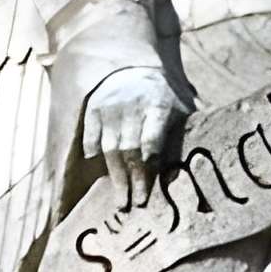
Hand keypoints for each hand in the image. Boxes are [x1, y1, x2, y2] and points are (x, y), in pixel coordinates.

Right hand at [83, 67, 186, 206]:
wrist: (136, 67)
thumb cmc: (163, 98)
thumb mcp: (180, 111)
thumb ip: (180, 138)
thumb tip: (179, 175)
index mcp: (158, 106)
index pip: (151, 141)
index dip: (148, 169)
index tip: (146, 194)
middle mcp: (133, 105)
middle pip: (129, 148)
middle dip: (132, 179)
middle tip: (132, 204)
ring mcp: (111, 105)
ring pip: (110, 146)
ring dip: (115, 175)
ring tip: (120, 198)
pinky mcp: (94, 106)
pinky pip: (90, 134)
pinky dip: (93, 151)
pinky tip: (98, 167)